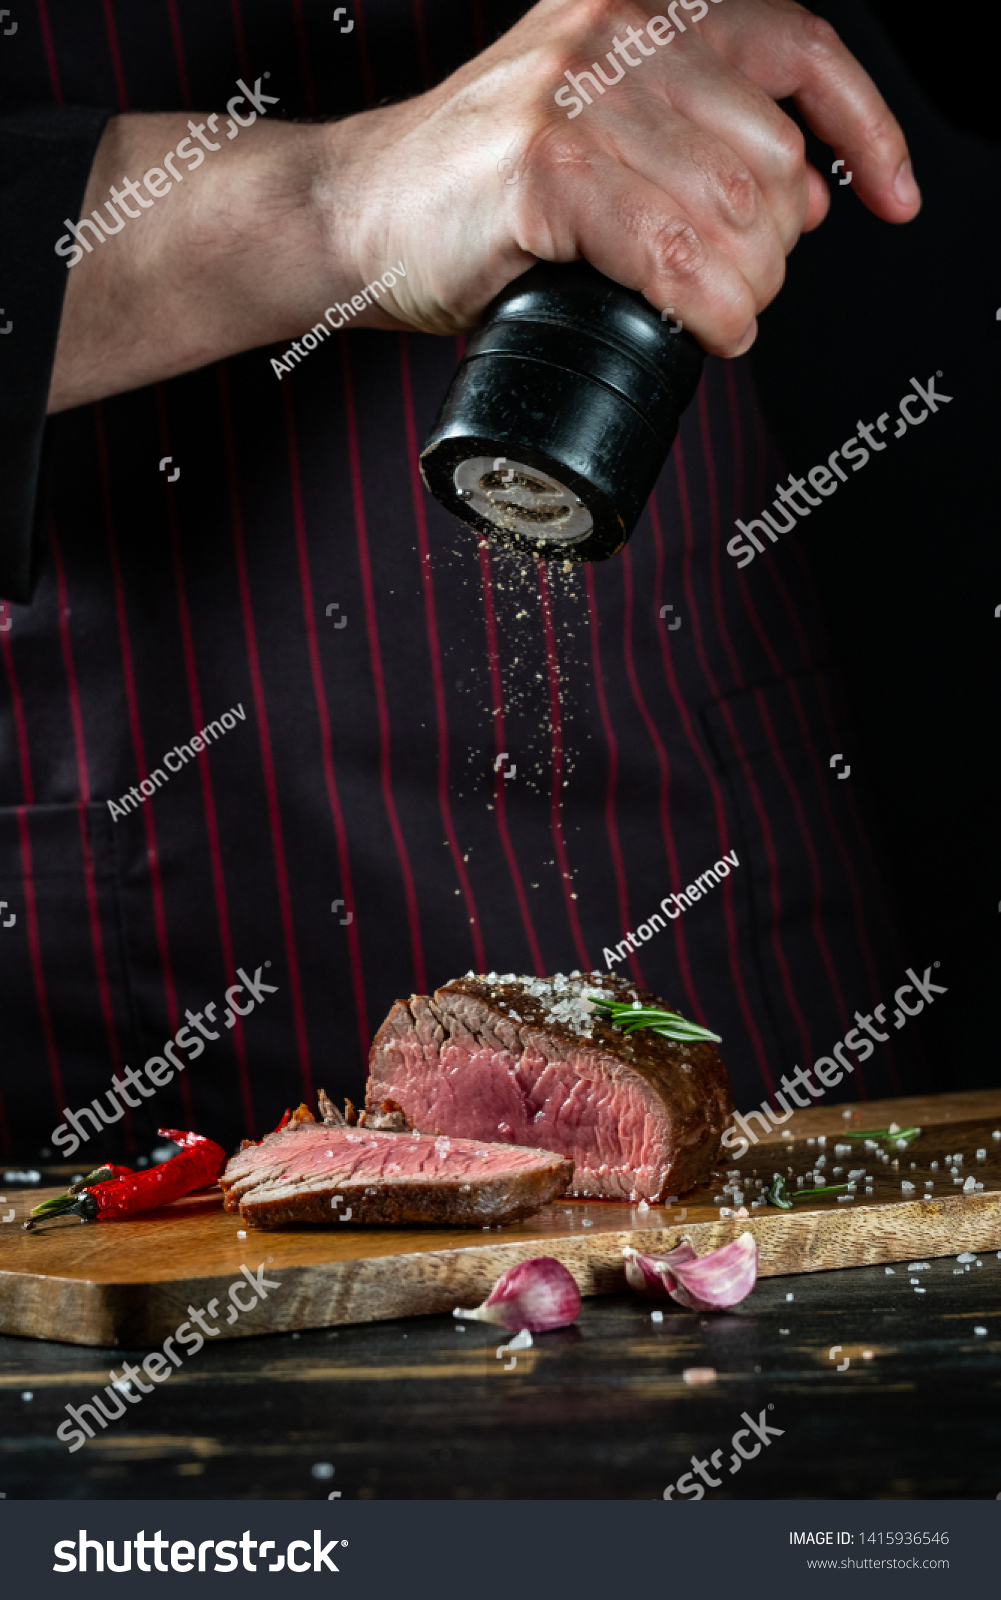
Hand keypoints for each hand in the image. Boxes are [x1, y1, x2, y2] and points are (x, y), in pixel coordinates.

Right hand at [325, 0, 919, 355]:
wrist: (353, 213)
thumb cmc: (471, 191)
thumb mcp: (595, 134)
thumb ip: (694, 143)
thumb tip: (806, 197)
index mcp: (638, 8)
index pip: (798, 45)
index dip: (865, 126)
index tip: (896, 196)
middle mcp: (616, 31)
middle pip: (771, 156)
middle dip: (774, 252)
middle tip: (733, 294)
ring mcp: (577, 93)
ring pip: (732, 214)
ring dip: (743, 293)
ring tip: (714, 319)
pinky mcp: (542, 166)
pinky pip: (675, 253)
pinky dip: (708, 309)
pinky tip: (707, 329)